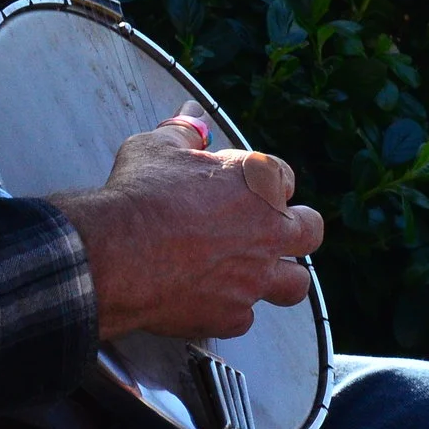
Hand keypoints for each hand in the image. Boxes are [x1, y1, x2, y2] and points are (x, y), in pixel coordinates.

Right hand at [48, 118, 324, 341]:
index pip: (286, 177)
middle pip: (310, 230)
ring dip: (279, 277)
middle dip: (295, 229)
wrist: (117, 252)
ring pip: (295, 284)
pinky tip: (207, 297)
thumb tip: (191, 112)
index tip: (244, 189)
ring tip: (253, 271)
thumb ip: (185, 131)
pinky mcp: (234, 315)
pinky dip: (230, 308)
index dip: (265, 183)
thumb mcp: (159, 147)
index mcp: (259, 181)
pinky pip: (246, 316)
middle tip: (267, 230)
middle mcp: (269, 230)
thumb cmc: (140, 194)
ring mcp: (256, 276)